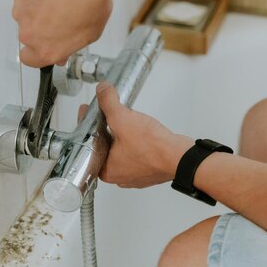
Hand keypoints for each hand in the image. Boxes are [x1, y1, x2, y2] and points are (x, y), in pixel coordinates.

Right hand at [11, 0, 112, 66]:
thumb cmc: (89, 1)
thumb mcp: (90, 33)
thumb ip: (71, 43)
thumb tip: (66, 46)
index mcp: (47, 50)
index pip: (30, 59)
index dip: (37, 52)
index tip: (44, 45)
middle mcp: (29, 33)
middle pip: (29, 34)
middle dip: (41, 26)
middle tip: (60, 14)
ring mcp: (21, 10)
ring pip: (26, 12)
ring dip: (38, 6)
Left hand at [78, 82, 193, 187]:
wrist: (180, 157)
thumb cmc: (153, 148)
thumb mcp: (123, 119)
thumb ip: (109, 103)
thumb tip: (102, 91)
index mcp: (107, 170)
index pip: (88, 144)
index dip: (86, 125)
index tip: (87, 113)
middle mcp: (120, 176)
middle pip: (104, 148)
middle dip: (103, 130)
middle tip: (103, 115)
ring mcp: (135, 175)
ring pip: (121, 152)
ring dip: (120, 136)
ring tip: (121, 121)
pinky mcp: (149, 170)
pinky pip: (136, 154)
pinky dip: (135, 142)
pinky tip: (138, 132)